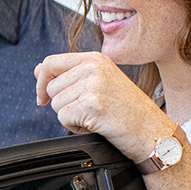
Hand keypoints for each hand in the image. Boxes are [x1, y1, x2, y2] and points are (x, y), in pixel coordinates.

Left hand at [34, 51, 167, 162]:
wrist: (152, 131)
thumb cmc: (128, 110)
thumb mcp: (101, 82)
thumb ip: (70, 74)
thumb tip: (38, 70)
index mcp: (95, 59)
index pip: (50, 63)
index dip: (41, 81)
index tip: (43, 97)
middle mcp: (93, 68)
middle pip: (51, 87)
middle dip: (63, 104)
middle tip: (88, 110)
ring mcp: (93, 85)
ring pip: (56, 104)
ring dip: (71, 116)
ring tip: (95, 117)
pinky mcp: (91, 104)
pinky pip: (64, 118)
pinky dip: (75, 128)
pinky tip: (96, 125)